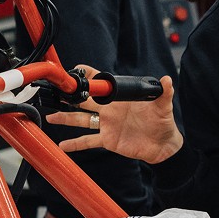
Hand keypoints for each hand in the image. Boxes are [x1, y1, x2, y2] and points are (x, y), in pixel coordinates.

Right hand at [46, 66, 181, 163]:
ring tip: (50, 117)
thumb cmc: (164, 123)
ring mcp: (107, 125)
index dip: (90, 77)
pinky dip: (75, 144)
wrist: (164, 146)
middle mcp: (110, 110)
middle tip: (55, 91)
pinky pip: (88, 141)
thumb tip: (168, 79)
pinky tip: (62, 145)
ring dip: (66, 118)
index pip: (103, 85)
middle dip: (70, 95)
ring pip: (82, 120)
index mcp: (120, 99)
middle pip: (86, 100)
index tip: (75, 70)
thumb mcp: (164, 107)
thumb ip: (164, 93)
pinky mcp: (108, 140)